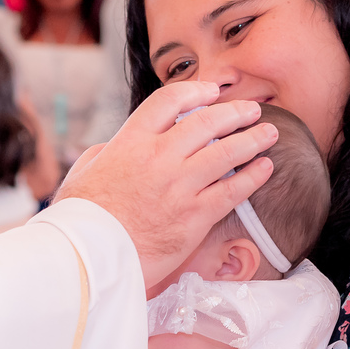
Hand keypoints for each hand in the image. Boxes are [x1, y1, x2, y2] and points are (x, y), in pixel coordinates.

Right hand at [55, 81, 276, 286]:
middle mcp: (158, 157)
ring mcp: (179, 186)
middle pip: (208, 122)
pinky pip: (234, 190)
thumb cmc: (81, 218)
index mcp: (130, 141)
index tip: (212, 91)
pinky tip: (265, 168)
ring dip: (253, 139)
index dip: (196, 91)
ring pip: (228, 152)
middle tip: (251, 110)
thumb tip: (116, 146)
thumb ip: (106, 152)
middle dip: (235, 112)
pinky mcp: (194, 217)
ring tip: (268, 133)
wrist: (89, 257)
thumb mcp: (84, 172)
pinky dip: (254, 176)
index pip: (169, 100)